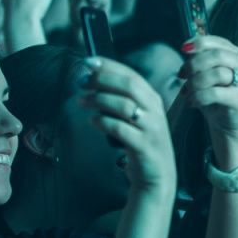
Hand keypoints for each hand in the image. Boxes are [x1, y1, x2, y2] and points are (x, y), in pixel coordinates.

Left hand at [77, 59, 175, 191]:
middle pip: (129, 86)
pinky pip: (120, 129)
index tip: (88, 62)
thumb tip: (95, 81)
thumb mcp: (137, 118)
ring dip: (98, 100)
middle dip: (102, 80)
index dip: (109, 66)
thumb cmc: (141, 144)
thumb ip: (123, 100)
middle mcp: (155, 111)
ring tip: (81, 101)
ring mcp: (151, 128)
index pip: (131, 75)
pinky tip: (92, 121)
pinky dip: (103, 122)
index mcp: (153, 100)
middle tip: (81, 82)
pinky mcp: (144, 146)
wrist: (157, 176)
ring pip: (124, 105)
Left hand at [179, 36, 237, 166]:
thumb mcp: (205, 73)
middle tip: (182, 75)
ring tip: (187, 91)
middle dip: (194, 64)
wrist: (225, 123)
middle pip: (217, 56)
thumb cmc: (213, 95)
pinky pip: (214, 93)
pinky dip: (199, 97)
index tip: (183, 49)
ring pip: (216, 74)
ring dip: (195, 82)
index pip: (216, 41)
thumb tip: (186, 47)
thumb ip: (199, 59)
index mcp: (235, 54)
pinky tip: (191, 102)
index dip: (198, 43)